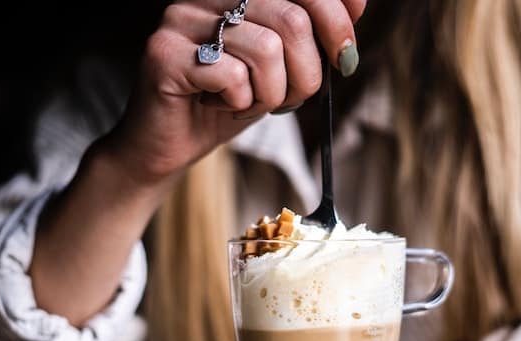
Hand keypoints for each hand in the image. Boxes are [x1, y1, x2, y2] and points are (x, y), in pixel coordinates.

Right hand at [98, 0, 365, 185]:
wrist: (169, 146)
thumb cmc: (225, 104)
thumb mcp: (280, 69)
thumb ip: (312, 36)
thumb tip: (357, 5)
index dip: (334, 14)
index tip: (345, 52)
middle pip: (291, 17)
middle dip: (308, 71)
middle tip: (294, 98)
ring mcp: (180, 19)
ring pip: (266, 49)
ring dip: (272, 92)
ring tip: (250, 102)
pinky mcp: (163, 54)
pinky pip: (232, 75)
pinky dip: (240, 102)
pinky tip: (220, 105)